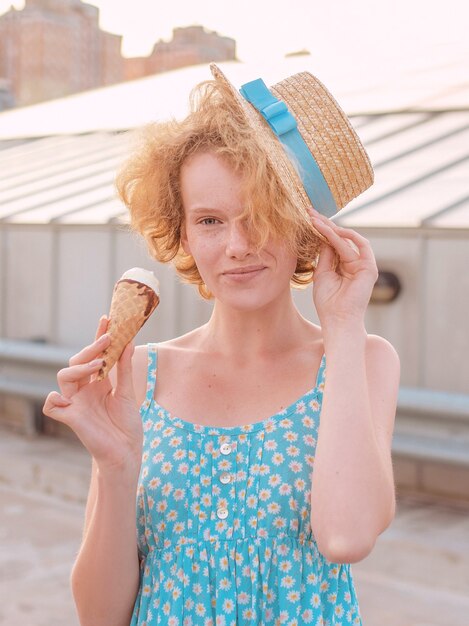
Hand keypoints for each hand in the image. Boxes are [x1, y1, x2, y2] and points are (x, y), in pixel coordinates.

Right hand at [43, 316, 142, 473]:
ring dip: (80, 366)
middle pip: (76, 360)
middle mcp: (84, 389)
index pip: (94, 354)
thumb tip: (128, 342)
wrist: (126, 452)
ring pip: (63, 375)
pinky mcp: (71, 418)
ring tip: (100, 363)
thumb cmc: (127, 424)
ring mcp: (75, 402)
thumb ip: (124, 369)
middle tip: (108, 338)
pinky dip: (54, 398)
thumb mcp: (127, 392)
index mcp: (97, 382)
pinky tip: (67, 396)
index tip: (107, 319)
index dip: (98, 336)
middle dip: (91, 348)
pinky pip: (51, 405)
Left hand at [309, 208, 378, 327]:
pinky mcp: (369, 268)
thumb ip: (325, 256)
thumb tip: (322, 236)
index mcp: (343, 266)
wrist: (337, 319)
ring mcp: (363, 265)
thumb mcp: (322, 274)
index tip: (306, 219)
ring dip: (331, 228)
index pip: (331, 243)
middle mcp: (354, 263)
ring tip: (315, 220)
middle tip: (309, 212)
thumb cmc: (328, 302)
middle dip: (324, 225)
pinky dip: (346, 236)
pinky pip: (360, 245)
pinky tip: (331, 230)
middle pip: (339, 238)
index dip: (320, 231)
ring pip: (347, 240)